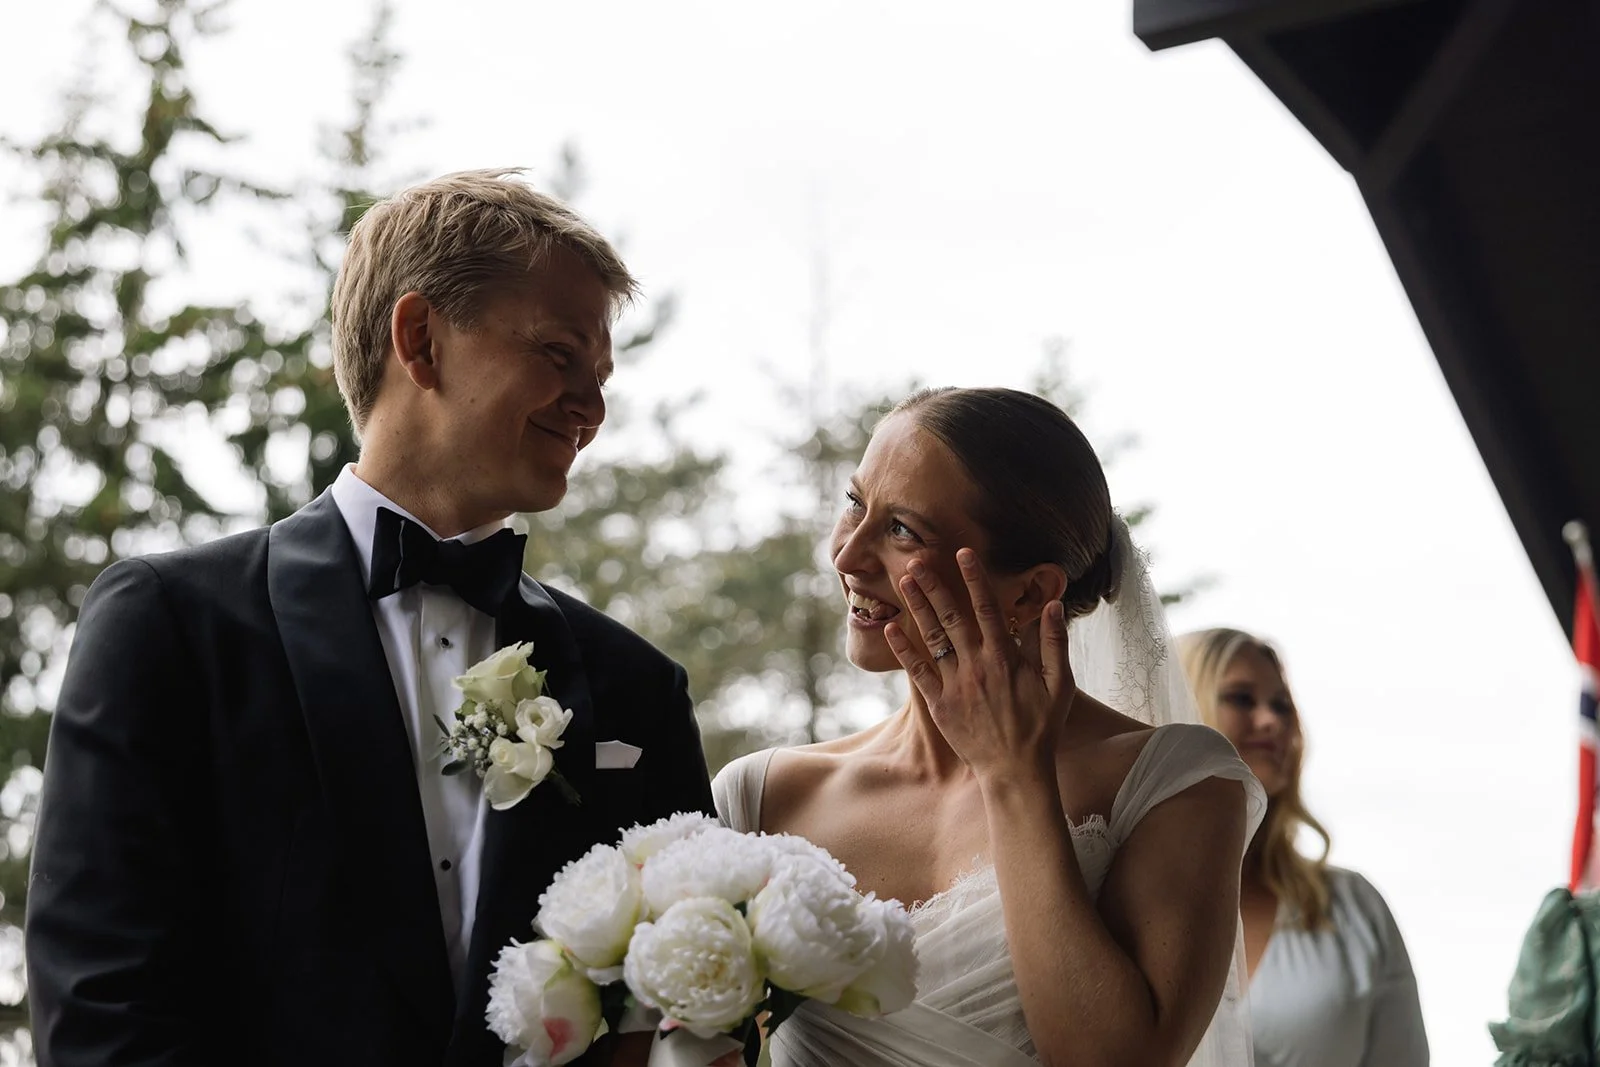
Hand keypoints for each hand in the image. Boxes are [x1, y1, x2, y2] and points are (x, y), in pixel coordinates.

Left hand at [884, 549, 1075, 780]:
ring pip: (932, 638)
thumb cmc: (1041, 726)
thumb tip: (1054, 604)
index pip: (986, 608)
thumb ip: (1053, 642)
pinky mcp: (939, 704)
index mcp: (1004, 658)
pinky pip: (918, 672)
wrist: (1016, 770)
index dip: (974, 578)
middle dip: (934, 585)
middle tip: (916, 559)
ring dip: (917, 608)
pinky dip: (904, 650)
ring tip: (903, 582)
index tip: (963, 553)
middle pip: (951, 617)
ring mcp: (955, 685)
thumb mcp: (1059, 684)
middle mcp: (976, 666)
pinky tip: (890, 627)